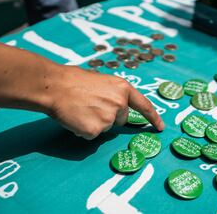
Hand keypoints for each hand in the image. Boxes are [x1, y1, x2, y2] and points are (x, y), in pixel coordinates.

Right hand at [45, 65, 164, 139]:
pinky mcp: (95, 131)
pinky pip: (92, 135)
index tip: (161, 127)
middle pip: (120, 120)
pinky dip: (84, 129)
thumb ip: (113, 94)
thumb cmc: (74, 80)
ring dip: (95, 122)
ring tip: (80, 109)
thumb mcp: (102, 81)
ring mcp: (108, 118)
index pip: (143, 105)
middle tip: (90, 105)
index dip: (153, 117)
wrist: (55, 86)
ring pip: (105, 128)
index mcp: (123, 89)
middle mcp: (119, 104)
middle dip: (109, 116)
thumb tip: (115, 107)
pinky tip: (76, 118)